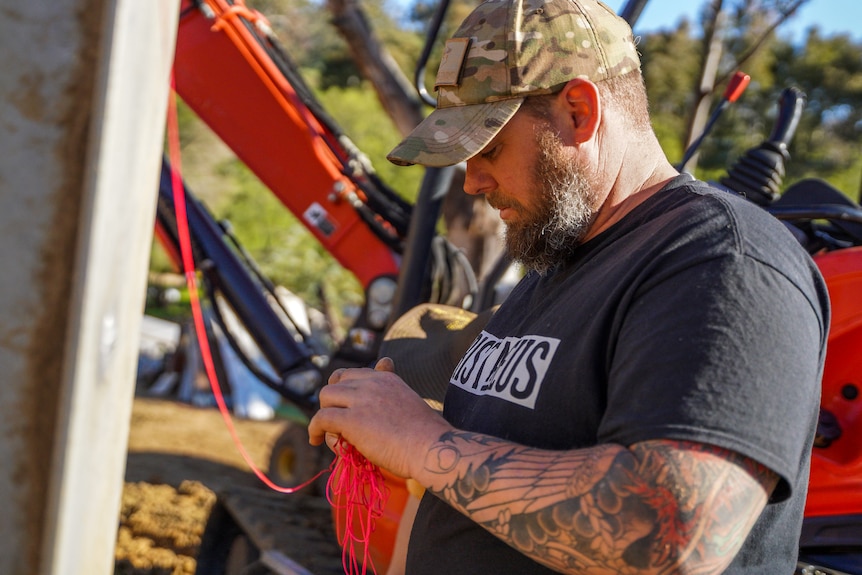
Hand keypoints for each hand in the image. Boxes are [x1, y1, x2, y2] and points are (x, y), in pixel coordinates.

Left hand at [308, 357, 450, 478]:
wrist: (431, 448)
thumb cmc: (426, 434)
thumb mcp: (409, 403)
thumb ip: (393, 393)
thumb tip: (385, 374)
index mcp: (387, 378)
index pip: (353, 373)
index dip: (344, 389)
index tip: (344, 404)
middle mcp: (372, 382)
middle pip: (335, 383)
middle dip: (332, 402)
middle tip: (336, 423)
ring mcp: (360, 399)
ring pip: (326, 398)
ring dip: (324, 416)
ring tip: (332, 436)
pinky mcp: (351, 419)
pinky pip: (321, 419)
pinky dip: (315, 429)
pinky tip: (315, 439)